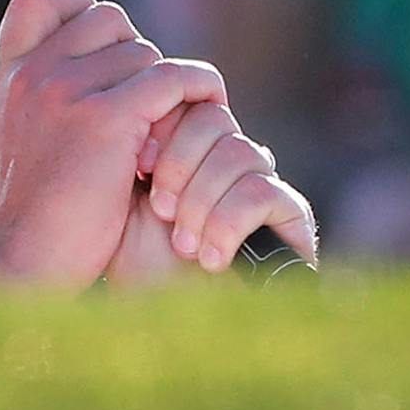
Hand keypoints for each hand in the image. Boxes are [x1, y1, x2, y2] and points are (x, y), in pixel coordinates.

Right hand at [0, 0, 233, 288]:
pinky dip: (195, 94)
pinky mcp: (107, 120)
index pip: (39, 1)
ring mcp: (67, 91)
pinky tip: (194, 125)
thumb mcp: (19, 137)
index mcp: (10, 75)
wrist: (23, 262)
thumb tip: (99, 70)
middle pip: (108, 21)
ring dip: (166, 90)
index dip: (78, 12)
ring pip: (146, 54)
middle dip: (135, 57)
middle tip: (144, 106)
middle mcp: (34, 73)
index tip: (102, 50)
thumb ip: (44, 98)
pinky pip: (172, 80)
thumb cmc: (32, 213)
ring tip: (160, 137)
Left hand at [126, 101, 317, 277]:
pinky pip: (266, 191)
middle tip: (160, 208)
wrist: (157, 321)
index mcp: (184, 138)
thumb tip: (137, 88)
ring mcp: (261, 183)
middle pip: (214, 118)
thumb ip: (132, 138)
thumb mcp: (116, 189)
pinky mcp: (292, 218)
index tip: (137, 166)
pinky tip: (208, 258)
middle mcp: (225, 154)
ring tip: (182, 242)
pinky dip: (230, 223)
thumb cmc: (126, 255)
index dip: (163, 128)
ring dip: (204, 200)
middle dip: (182, 164)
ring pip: (241, 152)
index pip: (186, 97)